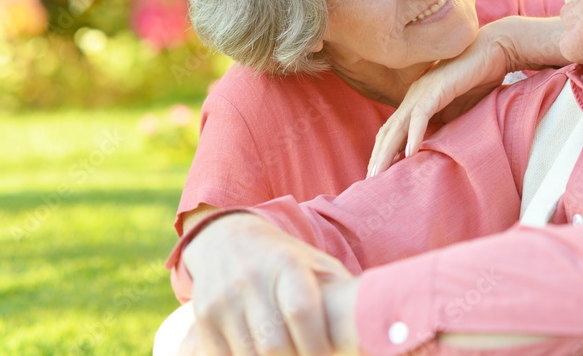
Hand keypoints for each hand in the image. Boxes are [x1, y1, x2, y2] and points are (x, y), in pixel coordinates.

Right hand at [181, 212, 354, 355]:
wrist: (226, 238)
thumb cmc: (284, 259)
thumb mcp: (314, 262)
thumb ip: (339, 290)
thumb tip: (378, 318)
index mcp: (286, 264)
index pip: (301, 310)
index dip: (316, 344)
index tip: (326, 355)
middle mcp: (251, 279)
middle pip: (274, 343)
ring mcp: (223, 298)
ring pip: (248, 355)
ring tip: (287, 355)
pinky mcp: (204, 314)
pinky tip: (260, 355)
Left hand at [367, 16, 564, 176]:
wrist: (492, 51)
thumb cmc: (477, 80)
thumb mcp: (457, 111)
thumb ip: (443, 127)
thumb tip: (434, 150)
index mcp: (414, 102)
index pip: (392, 131)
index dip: (383, 152)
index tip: (377, 175)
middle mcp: (413, 97)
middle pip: (388, 131)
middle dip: (378, 157)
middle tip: (370, 182)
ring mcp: (422, 93)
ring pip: (398, 126)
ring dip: (387, 151)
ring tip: (379, 174)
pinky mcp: (437, 89)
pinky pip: (421, 115)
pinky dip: (413, 134)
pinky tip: (409, 154)